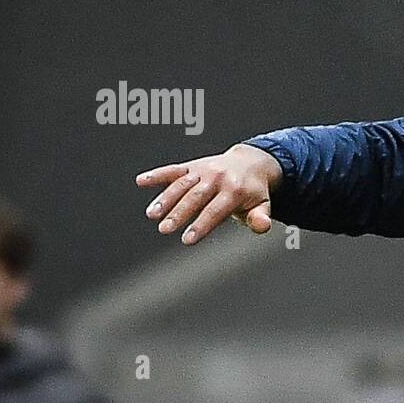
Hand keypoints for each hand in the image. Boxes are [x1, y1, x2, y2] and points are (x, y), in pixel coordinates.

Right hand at [136, 144, 282, 244]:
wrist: (251, 162)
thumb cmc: (254, 192)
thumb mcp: (263, 205)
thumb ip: (260, 217)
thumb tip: (262, 226)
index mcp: (235, 190)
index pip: (216, 210)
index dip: (201, 225)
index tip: (187, 240)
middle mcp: (218, 178)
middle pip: (195, 198)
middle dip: (179, 213)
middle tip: (164, 229)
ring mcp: (204, 170)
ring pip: (181, 184)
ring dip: (165, 198)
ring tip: (152, 214)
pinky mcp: (192, 166)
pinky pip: (174, 169)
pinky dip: (158, 175)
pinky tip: (141, 181)